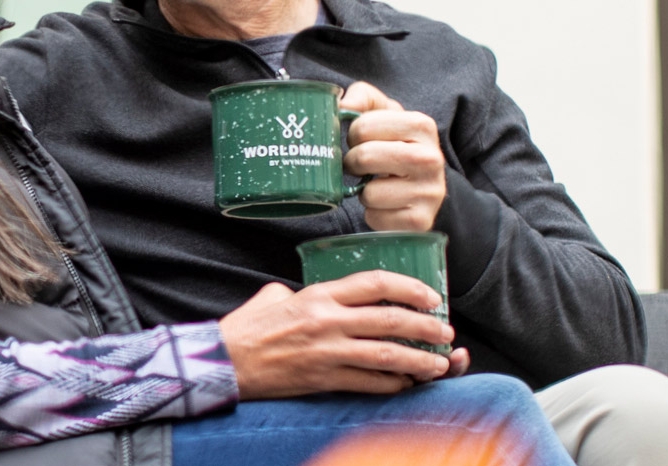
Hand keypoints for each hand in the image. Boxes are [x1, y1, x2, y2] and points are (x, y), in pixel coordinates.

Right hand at [218, 272, 453, 399]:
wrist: (223, 362)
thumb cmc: (247, 328)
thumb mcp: (275, 296)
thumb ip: (306, 292)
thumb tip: (323, 294)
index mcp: (318, 294)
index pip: (375, 283)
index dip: (410, 288)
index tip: (431, 297)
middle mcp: (326, 321)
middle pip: (390, 320)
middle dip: (426, 326)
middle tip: (444, 331)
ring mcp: (326, 352)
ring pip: (386, 355)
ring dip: (419, 360)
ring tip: (438, 364)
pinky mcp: (322, 379)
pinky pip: (369, 382)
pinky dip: (393, 384)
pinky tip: (406, 384)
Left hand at [339, 81, 446, 230]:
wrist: (429, 187)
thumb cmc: (397, 145)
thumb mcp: (386, 114)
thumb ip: (363, 97)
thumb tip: (343, 104)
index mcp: (422, 126)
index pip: (364, 126)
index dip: (353, 135)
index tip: (361, 141)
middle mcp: (430, 158)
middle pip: (364, 157)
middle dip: (353, 162)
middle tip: (361, 165)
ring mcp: (429, 192)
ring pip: (368, 193)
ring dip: (363, 191)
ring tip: (376, 184)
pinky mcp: (420, 221)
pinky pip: (375, 218)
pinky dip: (372, 214)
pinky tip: (386, 205)